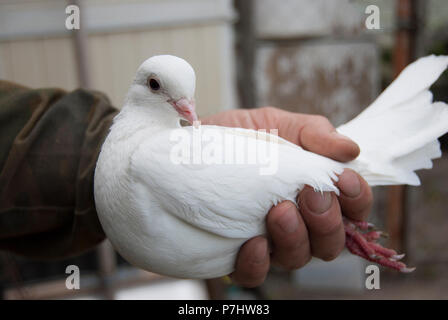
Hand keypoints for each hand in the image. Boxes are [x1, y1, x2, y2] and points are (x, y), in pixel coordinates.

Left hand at [201, 107, 372, 286]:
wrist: (190, 147)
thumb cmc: (239, 137)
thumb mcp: (275, 124)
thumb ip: (312, 133)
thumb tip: (350, 149)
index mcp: (313, 192)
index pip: (352, 208)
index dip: (357, 199)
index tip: (344, 180)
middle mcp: (298, 222)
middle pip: (331, 241)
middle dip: (327, 220)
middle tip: (310, 195)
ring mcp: (269, 241)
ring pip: (298, 258)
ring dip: (295, 238)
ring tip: (279, 211)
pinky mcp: (238, 255)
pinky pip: (255, 273)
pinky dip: (258, 262)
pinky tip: (252, 241)